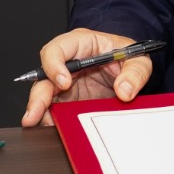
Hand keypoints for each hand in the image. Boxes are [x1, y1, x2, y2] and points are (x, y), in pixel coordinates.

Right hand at [21, 29, 147, 127]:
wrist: (126, 70)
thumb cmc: (126, 56)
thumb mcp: (138, 58)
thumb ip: (135, 72)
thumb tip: (124, 91)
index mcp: (80, 43)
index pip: (57, 48)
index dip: (55, 65)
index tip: (64, 83)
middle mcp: (67, 62)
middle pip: (43, 76)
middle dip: (38, 96)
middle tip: (35, 114)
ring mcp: (63, 82)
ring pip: (44, 96)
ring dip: (40, 112)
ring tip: (42, 126)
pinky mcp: (66, 99)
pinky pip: (54, 110)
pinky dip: (52, 120)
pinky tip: (54, 129)